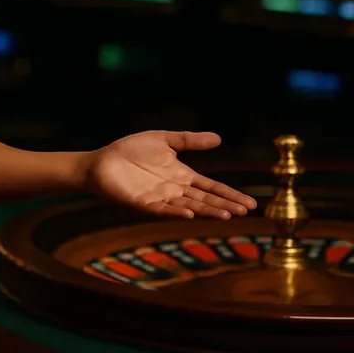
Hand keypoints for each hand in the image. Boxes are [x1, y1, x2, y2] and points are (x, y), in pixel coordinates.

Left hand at [85, 130, 256, 219]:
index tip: (250, 203)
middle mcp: (175, 190)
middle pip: (205, 199)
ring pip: (189, 206)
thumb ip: (189, 140)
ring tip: (225, 215)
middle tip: (245, 211)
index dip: (230, 194)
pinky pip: (162, 209)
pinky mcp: (143, 203)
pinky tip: (188, 213)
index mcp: (182, 175)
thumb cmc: (131, 150)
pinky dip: (175, 212)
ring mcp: (160, 198)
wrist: (103, 160)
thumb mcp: (164, 140)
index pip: (212, 187)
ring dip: (206, 211)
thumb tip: (219, 138)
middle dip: (225, 205)